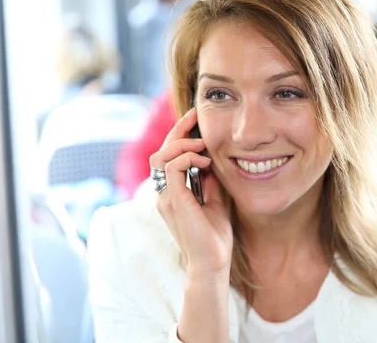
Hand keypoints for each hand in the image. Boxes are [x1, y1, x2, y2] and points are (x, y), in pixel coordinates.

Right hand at [150, 108, 232, 275]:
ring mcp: (165, 196)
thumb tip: (211, 158)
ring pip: (161, 156)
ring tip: (202, 143)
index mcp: (171, 192)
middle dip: (178, 130)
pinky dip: (187, 157)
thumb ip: (209, 178)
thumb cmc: (214, 234)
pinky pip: (171, 167)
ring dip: (182, 143)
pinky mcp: (173, 200)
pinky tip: (205, 161)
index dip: (179, 135)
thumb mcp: (214, 198)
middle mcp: (163, 192)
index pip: (168, 156)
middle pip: (161, 151)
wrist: (213, 261)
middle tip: (195, 115)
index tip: (195, 120)